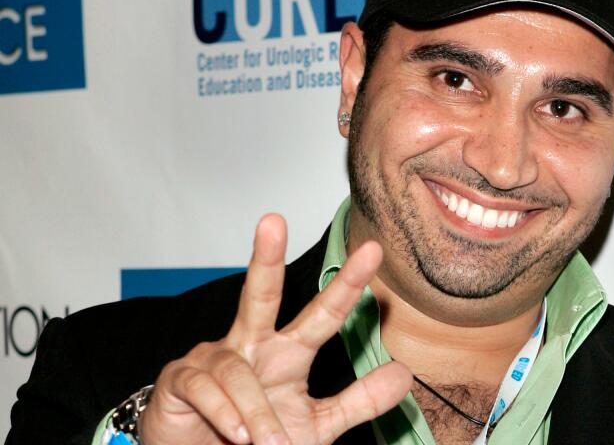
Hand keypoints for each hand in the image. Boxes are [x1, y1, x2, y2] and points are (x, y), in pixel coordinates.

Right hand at [138, 214, 412, 444]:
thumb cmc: (261, 440)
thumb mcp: (317, 424)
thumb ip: (358, 401)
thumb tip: (404, 374)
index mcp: (288, 352)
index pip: (323, 315)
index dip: (347, 285)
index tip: (373, 251)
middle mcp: (251, 345)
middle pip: (260, 295)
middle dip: (265, 257)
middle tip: (273, 220)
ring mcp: (213, 358)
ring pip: (239, 372)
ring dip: (258, 413)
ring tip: (270, 444)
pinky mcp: (181, 380)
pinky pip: (208, 390)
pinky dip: (227, 414)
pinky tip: (238, 434)